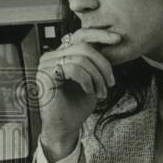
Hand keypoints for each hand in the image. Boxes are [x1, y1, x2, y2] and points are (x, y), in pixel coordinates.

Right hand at [36, 28, 118, 160]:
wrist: (65, 128)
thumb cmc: (76, 106)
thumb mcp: (91, 80)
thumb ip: (94, 62)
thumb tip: (110, 43)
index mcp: (61, 54)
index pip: (80, 35)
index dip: (99, 34)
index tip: (117, 38)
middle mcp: (51, 56)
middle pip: (83, 47)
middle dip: (103, 65)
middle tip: (111, 83)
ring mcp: (46, 65)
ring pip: (80, 58)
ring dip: (97, 77)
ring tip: (101, 92)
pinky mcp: (45, 75)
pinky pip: (73, 68)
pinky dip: (87, 80)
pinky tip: (90, 91)